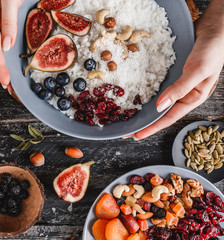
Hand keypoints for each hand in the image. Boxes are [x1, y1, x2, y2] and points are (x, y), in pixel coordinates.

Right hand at [0, 0, 22, 91]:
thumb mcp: (9, 0)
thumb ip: (7, 21)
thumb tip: (6, 47)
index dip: (0, 66)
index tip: (6, 82)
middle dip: (2, 69)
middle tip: (10, 87)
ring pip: (0, 47)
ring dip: (6, 63)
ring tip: (11, 79)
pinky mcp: (5, 20)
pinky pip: (6, 39)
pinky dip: (10, 52)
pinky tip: (14, 60)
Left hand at [134, 0, 223, 139]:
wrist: (214, 28)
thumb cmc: (212, 50)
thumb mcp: (197, 71)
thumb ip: (180, 89)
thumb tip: (160, 106)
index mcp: (193, 98)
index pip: (169, 118)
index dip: (152, 127)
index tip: (136, 135)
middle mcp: (186, 94)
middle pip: (163, 112)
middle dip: (146, 122)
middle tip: (128, 130)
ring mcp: (180, 84)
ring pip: (161, 101)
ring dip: (147, 109)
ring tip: (131, 116)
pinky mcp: (175, 75)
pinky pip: (160, 87)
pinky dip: (150, 93)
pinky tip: (140, 96)